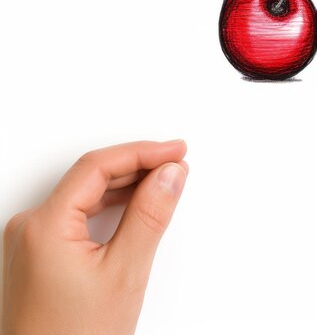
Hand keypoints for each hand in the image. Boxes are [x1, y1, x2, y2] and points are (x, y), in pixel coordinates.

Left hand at [2, 140, 187, 334]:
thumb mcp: (125, 273)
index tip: (176, 151)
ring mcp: (33, 240)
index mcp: (44, 226)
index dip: (142, 152)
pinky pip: (80, 213)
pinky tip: (138, 204)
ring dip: (128, 184)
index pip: (98, 167)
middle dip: (139, 165)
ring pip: (87, 193)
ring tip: (165, 180)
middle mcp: (31, 226)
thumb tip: (170, 174)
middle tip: (177, 163)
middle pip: (92, 176)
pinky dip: (112, 205)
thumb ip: (149, 215)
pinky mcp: (41, 253)